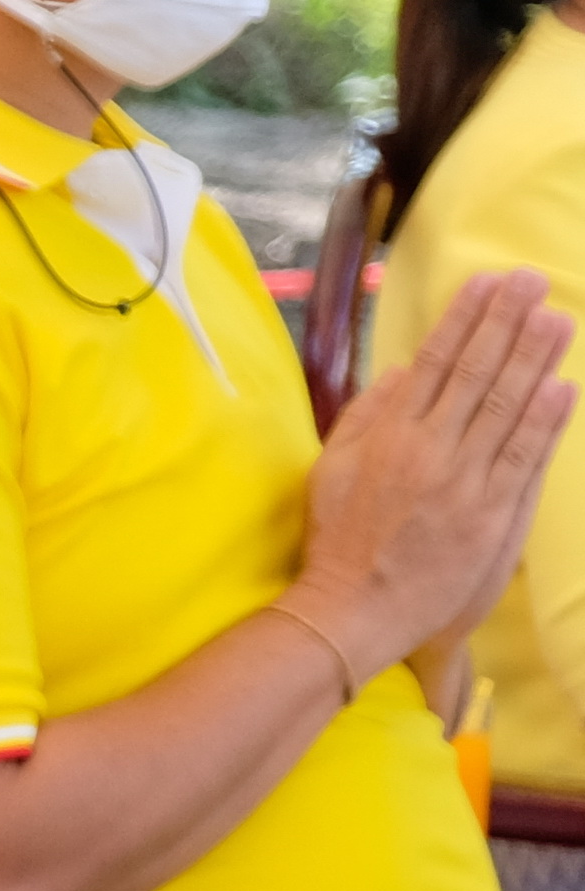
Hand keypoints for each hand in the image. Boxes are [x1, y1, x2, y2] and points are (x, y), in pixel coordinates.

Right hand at [290, 268, 577, 672]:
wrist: (353, 609)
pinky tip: (562, 386)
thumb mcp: (329, 471)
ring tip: (557, 319)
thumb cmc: (338, 542)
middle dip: (505, 322)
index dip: (464, 318)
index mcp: (389, 435)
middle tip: (531, 281)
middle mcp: (428, 449)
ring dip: (534, 358)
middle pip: (475, 372)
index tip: (487, 283)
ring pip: (505, 406)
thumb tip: (401, 371)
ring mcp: (462, 481)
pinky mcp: (489, 515)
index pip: (434, 361)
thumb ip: (365, 417)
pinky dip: (545, 421)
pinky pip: (523, 458)